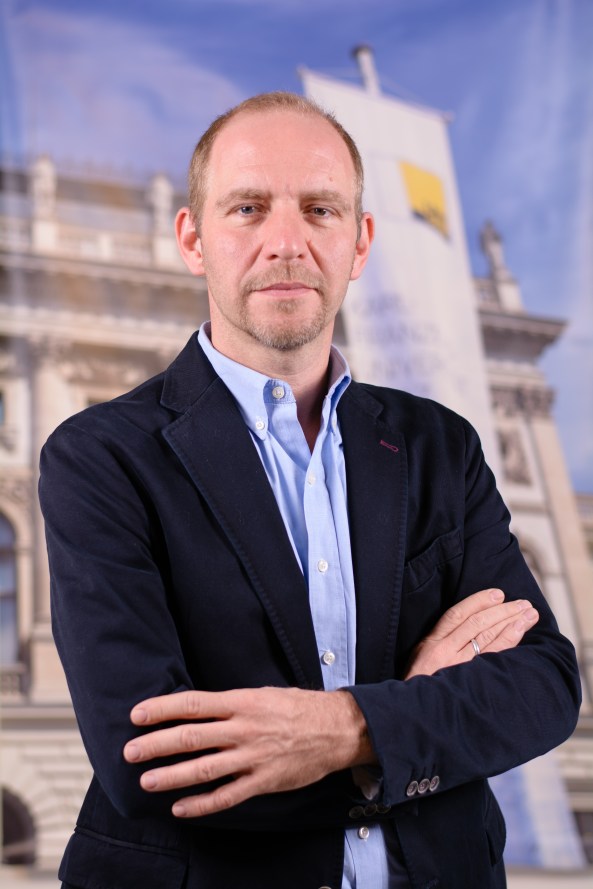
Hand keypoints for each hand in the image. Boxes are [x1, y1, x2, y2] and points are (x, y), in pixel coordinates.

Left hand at [123, 686, 374, 817]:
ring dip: (172, 776)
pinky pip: (228, 796)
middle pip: (191, 737)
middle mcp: (244, 729)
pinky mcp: (264, 781)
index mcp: (242, 702)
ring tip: (147, 781)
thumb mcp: (263, 693)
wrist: (337, 729)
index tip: (136, 715)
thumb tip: (195, 710)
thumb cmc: (297, 707)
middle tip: (130, 752)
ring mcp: (253, 757)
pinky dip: (202, 804)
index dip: (162, 710)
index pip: (193, 704)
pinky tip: (181, 808)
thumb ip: (231, 704)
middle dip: (156, 745)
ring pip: (204, 769)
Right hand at [405, 588, 538, 678]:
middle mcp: (445, 650)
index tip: (498, 594)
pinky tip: (519, 632)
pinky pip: (492, 656)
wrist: (416, 713)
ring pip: (487, 636)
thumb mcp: (421, 658)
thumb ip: (440, 642)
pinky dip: (508, 641)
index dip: (479, 601)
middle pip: (477, 622)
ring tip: (529, 615)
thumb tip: (467, 626)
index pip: (457, 614)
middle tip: (524, 604)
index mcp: (432, 642)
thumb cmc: (419, 685)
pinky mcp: (469, 679)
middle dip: (503, 610)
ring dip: (511, 622)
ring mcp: (457, 665)